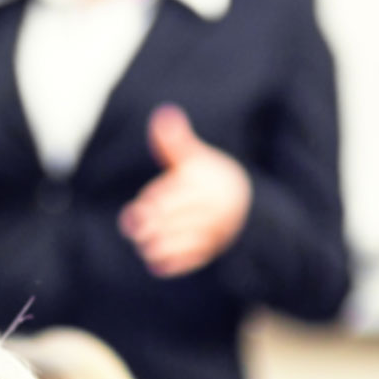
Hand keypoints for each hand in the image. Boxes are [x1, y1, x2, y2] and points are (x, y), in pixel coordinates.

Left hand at [120, 105, 251, 276]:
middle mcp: (213, 210)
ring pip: (185, 244)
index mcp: (206, 185)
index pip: (176, 197)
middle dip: (153, 227)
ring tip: (144, 246)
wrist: (243, 204)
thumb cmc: (207, 178)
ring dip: (161, 248)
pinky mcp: (212, 250)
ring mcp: (215, 232)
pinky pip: (193, 261)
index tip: (137, 210)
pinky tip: (156, 265)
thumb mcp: (193, 157)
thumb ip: (174, 141)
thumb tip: (163, 113)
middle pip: (178, 222)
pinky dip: (174, 264)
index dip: (154, 205)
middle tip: (135, 231)